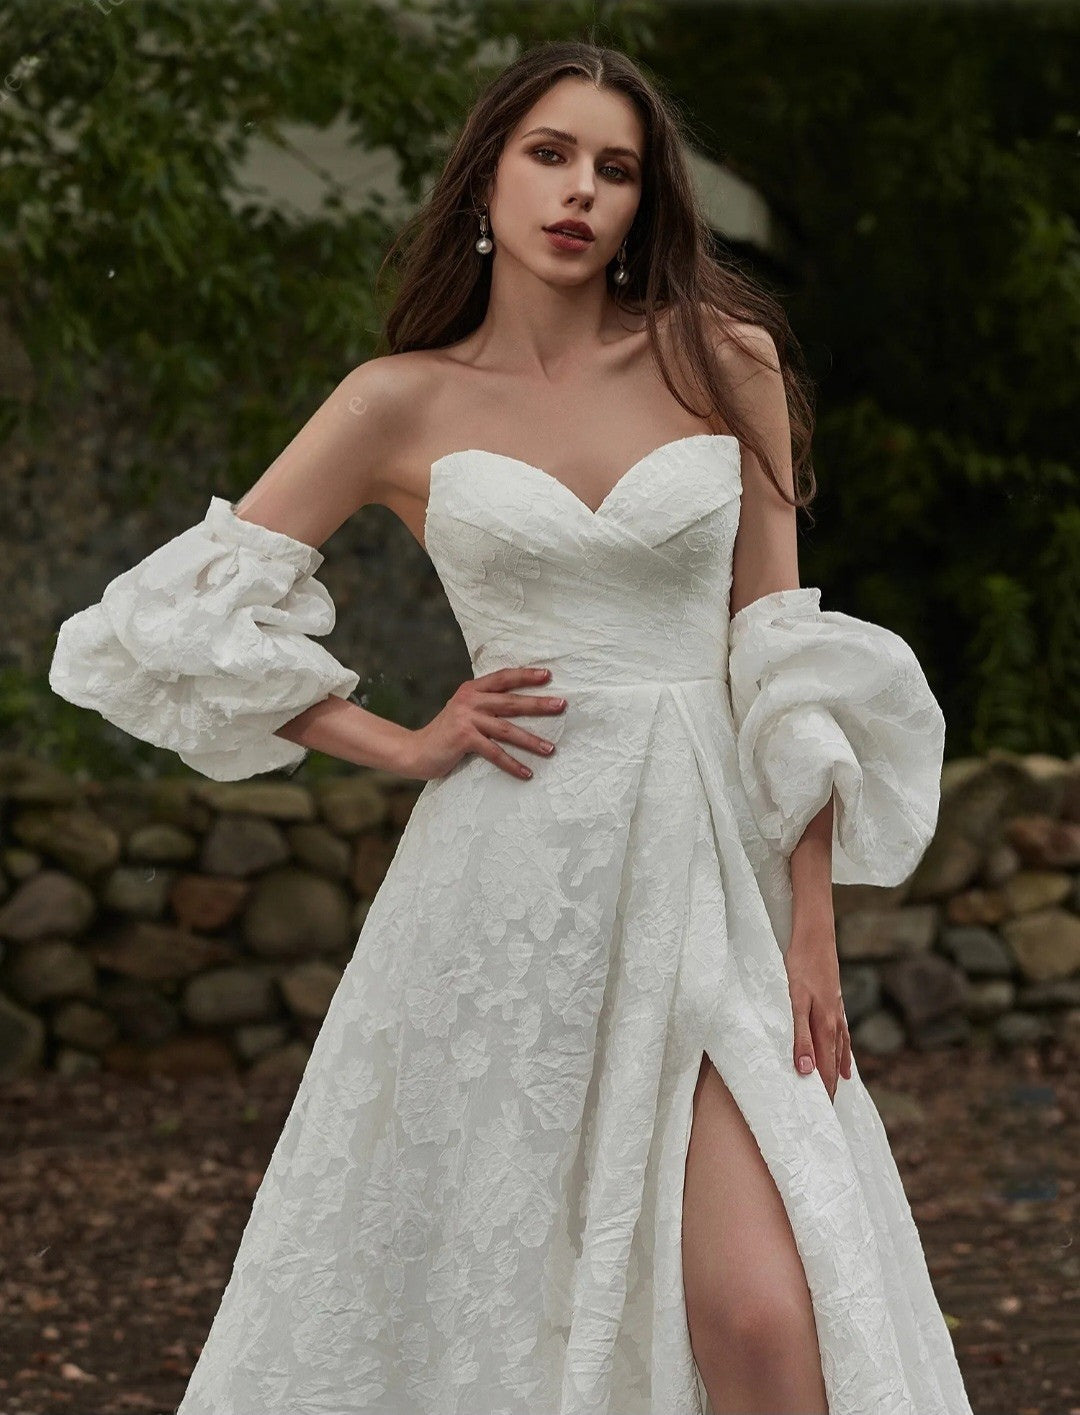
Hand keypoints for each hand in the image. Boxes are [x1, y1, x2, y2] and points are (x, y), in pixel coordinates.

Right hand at [405, 666, 566, 781]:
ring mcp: (466, 719)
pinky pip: (494, 753)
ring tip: (551, 749)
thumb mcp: (463, 711)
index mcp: (471, 689)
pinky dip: (512, 764)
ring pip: (507, 729)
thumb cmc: (445, 733)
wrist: (414, 751)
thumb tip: (517, 704)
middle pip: (511, 701)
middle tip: (562, 706)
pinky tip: (527, 773)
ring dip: (531, 740)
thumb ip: (483, 704)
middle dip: (538, 704)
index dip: (525, 675)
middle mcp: (469, 700)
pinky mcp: (464, 738)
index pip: (503, 678)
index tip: (548, 675)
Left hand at [784, 929, 851, 1102]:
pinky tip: (846, 1066)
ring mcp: (836, 1012)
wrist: (815, 934)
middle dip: (829, 1088)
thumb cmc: (800, 965)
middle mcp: (833, 1022)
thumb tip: (804, 1070)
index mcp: (823, 1026)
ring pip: (839, 1051)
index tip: (819, 1116)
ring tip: (835, 1095)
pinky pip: (842, 1037)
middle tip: (826, 1115)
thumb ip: (799, 1036)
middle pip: (833, 1064)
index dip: (822, 1092)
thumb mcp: (794, 1000)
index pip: (824, 1070)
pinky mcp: (834, 1002)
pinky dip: (843, 1054)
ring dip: (836, 1074)